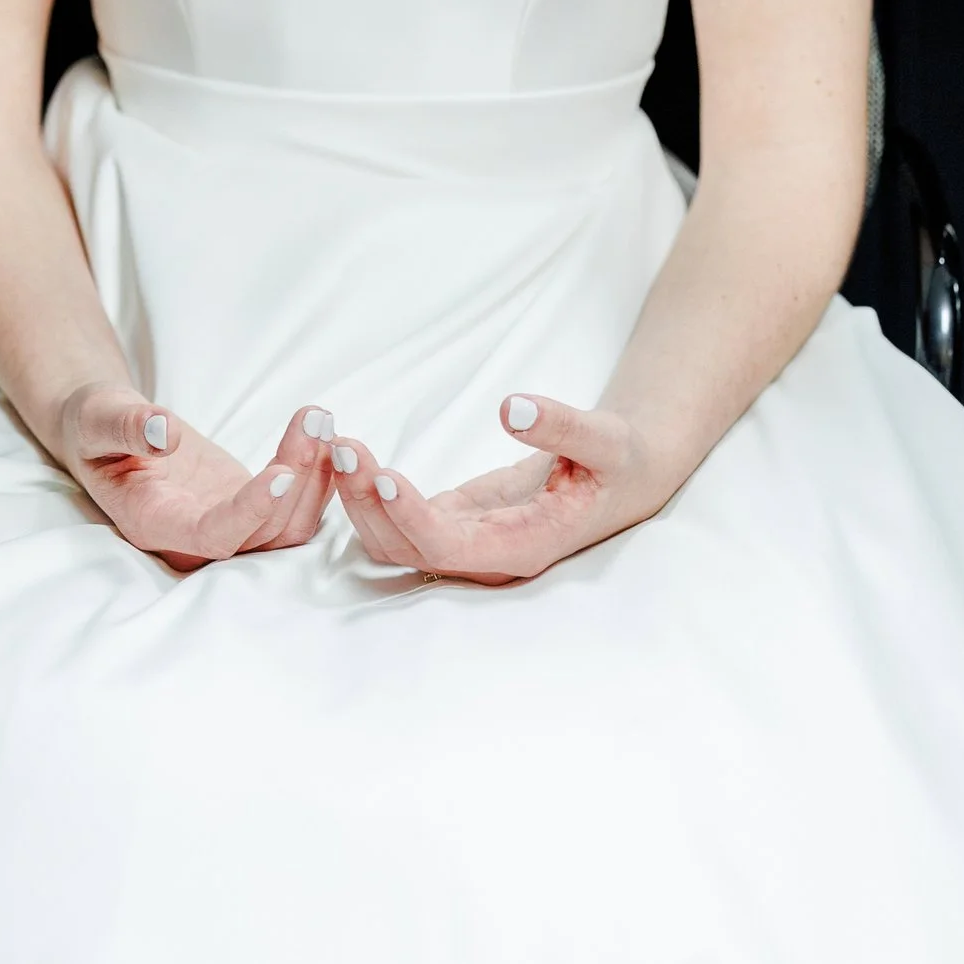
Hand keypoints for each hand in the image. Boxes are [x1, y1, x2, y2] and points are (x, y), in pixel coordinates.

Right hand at [58, 385, 338, 570]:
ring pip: (289, 527)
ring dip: (315, 477)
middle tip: (316, 421)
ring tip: (320, 419)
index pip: (212, 537)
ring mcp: (227, 526)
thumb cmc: (96, 427)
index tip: (283, 473)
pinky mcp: (250, 507)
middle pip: (264, 536)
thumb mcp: (99, 418)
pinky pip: (295, 507)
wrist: (109, 431)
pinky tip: (323, 431)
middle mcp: (195, 539)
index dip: (251, 512)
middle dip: (299, 481)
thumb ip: (126, 427)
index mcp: (154, 524)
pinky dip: (316, 474)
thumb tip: (163, 432)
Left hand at [329, 395, 682, 584]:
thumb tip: (512, 407)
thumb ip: (561, 427)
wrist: (624, 473)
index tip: (381, 475)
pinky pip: (398, 517)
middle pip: (406, 548)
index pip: (447, 546)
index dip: (409, 516)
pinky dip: (370, 491)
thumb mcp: (604, 439)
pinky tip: (350, 454)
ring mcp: (465, 541)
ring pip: (392, 539)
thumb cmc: (619, 461)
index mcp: (522, 547)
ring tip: (340, 446)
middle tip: (344, 446)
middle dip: (369, 503)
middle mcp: (485, 556)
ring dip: (360, 500)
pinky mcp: (453, 519)